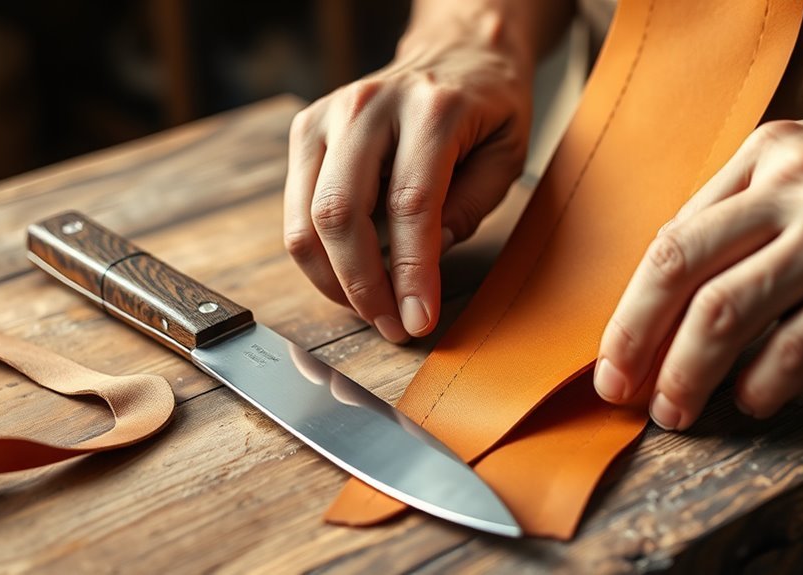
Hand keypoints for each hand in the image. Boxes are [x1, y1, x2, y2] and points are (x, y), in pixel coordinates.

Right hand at [284, 12, 532, 341]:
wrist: (455, 51)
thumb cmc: (487, 108)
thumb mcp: (506, 155)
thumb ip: (470, 205)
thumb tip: (426, 258)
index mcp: (431, 108)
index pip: (411, 205)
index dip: (411, 273)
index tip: (418, 320)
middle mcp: (369, 106)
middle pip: (341, 213)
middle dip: (362, 286)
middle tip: (391, 326)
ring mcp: (328, 115)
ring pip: (306, 217)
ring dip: (334, 280)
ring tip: (369, 309)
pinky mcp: (306, 130)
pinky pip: (295, 209)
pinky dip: (319, 256)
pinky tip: (349, 276)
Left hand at [595, 95, 802, 429]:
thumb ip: (749, 208)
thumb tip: (680, 282)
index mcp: (767, 157)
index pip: (674, 239)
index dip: (632, 306)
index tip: (615, 355)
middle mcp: (795, 189)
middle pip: (680, 269)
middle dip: (636, 338)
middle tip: (620, 389)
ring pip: (727, 312)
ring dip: (687, 372)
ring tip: (676, 410)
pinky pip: (800, 346)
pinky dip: (764, 383)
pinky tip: (753, 401)